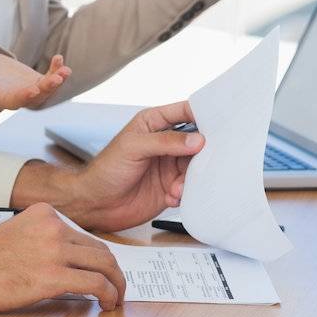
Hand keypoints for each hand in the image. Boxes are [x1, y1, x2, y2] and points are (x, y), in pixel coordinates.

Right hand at [0, 51, 68, 109]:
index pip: (12, 101)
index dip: (23, 97)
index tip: (33, 91)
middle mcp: (14, 97)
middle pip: (35, 99)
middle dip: (47, 90)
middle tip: (57, 78)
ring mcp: (26, 89)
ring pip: (46, 90)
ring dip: (56, 81)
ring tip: (65, 69)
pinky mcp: (33, 80)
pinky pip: (48, 78)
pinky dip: (55, 69)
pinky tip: (59, 58)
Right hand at [0, 203, 125, 311]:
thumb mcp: (14, 235)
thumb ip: (40, 242)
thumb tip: (65, 265)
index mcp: (46, 214)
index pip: (85, 236)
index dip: (100, 257)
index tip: (105, 272)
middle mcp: (55, 227)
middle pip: (101, 249)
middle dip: (115, 271)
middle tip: (118, 288)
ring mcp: (55, 250)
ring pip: (105, 265)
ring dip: (116, 285)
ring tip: (116, 299)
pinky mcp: (52, 276)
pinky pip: (95, 284)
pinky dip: (109, 295)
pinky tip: (107, 305)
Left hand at [14, 100, 205, 232]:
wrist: (94, 204)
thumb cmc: (106, 170)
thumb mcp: (134, 147)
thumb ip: (165, 142)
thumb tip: (197, 140)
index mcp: (155, 123)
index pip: (186, 112)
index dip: (204, 114)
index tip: (222, 120)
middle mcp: (166, 143)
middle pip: (198, 141)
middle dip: (205, 151)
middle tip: (210, 158)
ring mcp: (170, 166)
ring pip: (196, 166)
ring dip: (192, 177)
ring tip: (177, 186)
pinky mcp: (171, 188)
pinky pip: (190, 188)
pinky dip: (184, 193)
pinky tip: (171, 197)